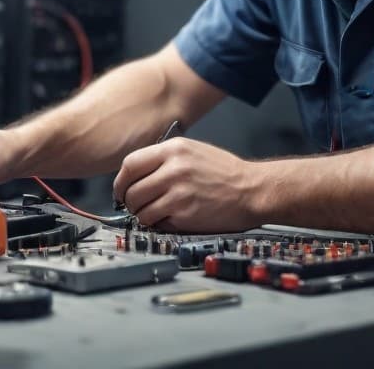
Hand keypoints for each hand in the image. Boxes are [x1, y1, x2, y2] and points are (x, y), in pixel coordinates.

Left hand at [112, 138, 264, 232]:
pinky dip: (158, 224)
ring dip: (143, 215)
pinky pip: (157, 222)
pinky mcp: (185, 213)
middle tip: (137, 206)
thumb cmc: (225, 172)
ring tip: (155, 214)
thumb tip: (136, 174)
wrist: (253, 189)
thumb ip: (164, 159)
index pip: (130, 164)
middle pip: (131, 189)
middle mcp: (174, 168)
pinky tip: (170, 219)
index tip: (122, 190)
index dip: (121, 181)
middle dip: (130, 202)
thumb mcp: (193, 151)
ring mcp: (178, 192)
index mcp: (174, 149)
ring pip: (140, 209)